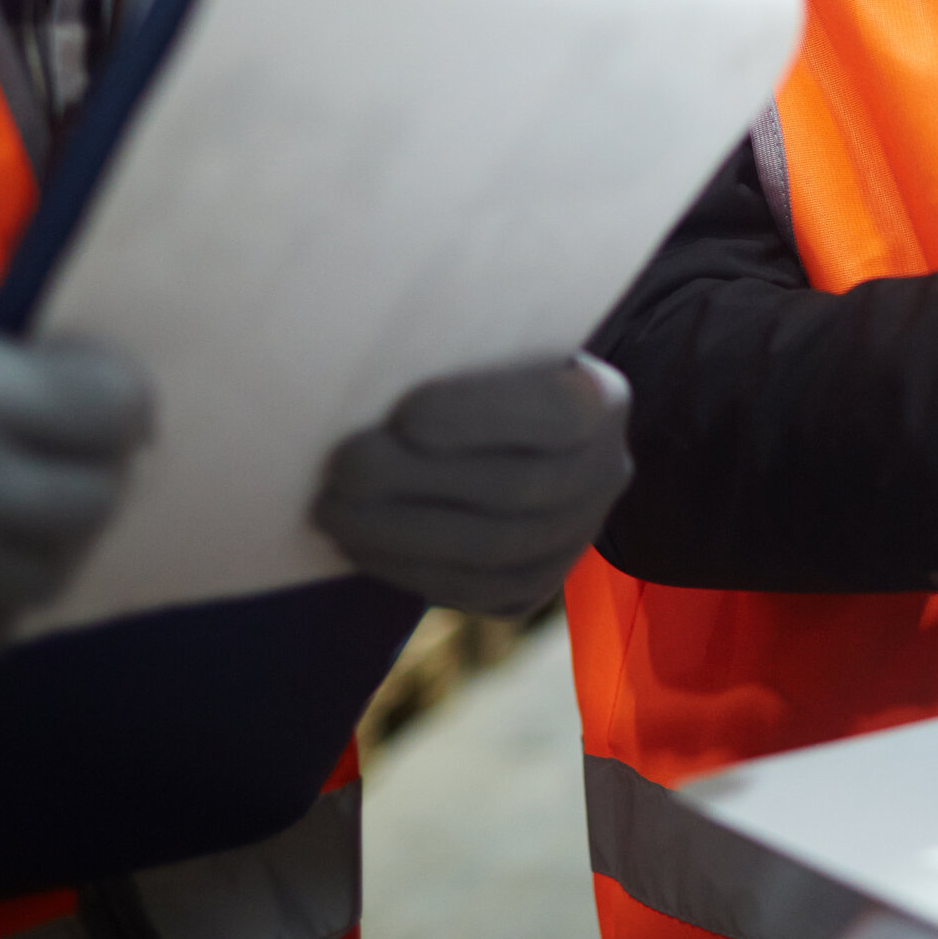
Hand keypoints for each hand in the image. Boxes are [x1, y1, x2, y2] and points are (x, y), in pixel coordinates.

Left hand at [314, 356, 631, 616]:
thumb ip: (454, 353)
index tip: (404, 416)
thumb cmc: (481, 369)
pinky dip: (410, 573)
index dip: (484, 419)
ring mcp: (576, 539)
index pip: (557, 415)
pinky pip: (476, 593)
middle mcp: (604, 474)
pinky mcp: (537, 586)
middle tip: (343, 468)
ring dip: (399, 537)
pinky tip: (358, 546)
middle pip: (514, 492)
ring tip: (332, 511)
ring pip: (492, 554)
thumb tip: (375, 365)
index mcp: (601, 398)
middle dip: (418, 484)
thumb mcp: (488, 346)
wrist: (513, 434)